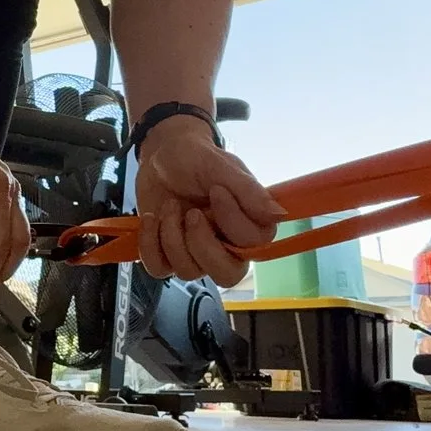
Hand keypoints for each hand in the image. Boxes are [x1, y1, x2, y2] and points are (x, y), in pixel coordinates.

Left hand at [134, 116, 284, 285]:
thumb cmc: (196, 158)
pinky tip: (150, 219)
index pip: (254, 244)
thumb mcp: (221, 166)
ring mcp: (195, 252)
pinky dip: (149, 244)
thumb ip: (248, 190)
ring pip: (189, 271)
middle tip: (192, 214)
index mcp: (248, 223)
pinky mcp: (167, 254)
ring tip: (169, 206)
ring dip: (172, 236)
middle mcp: (226, 244)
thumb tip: (280, 214)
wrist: (161, 154)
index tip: (217, 191)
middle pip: (227, 275)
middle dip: (203, 246)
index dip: (233, 222)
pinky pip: (159, 269)